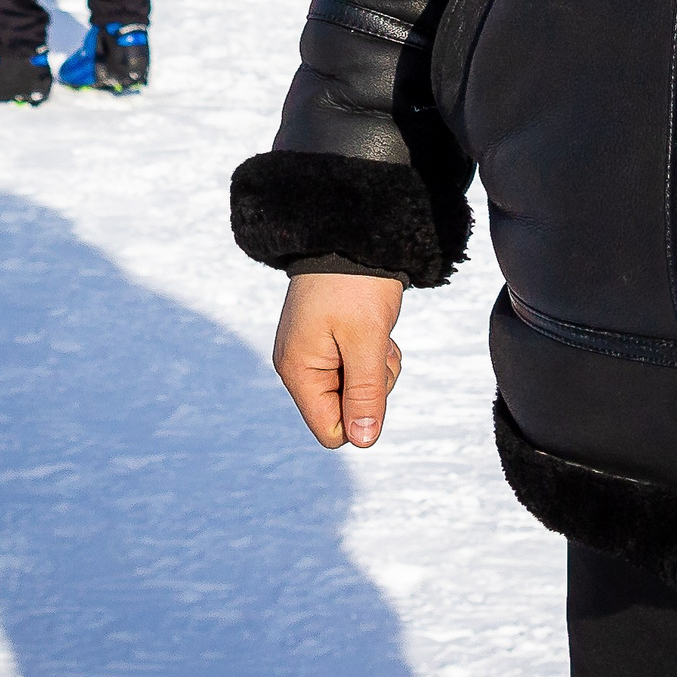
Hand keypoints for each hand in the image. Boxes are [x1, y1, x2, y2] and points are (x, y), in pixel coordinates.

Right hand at [274, 272, 404, 448]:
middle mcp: (301, 366)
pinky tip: (376, 327)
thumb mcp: (367, 340)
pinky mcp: (331, 341)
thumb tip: (363, 442)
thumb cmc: (357, 285)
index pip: (331, 430)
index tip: (372, 374)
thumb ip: (365, 392)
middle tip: (376, 346)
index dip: (360, 413)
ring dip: (377, 366)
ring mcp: (315, 353)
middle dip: (372, 385)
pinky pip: (359, 367)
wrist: (354, 234)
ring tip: (377, 332)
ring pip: (357, 389)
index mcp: (299, 371)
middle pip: (346, 410)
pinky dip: (375, 353)